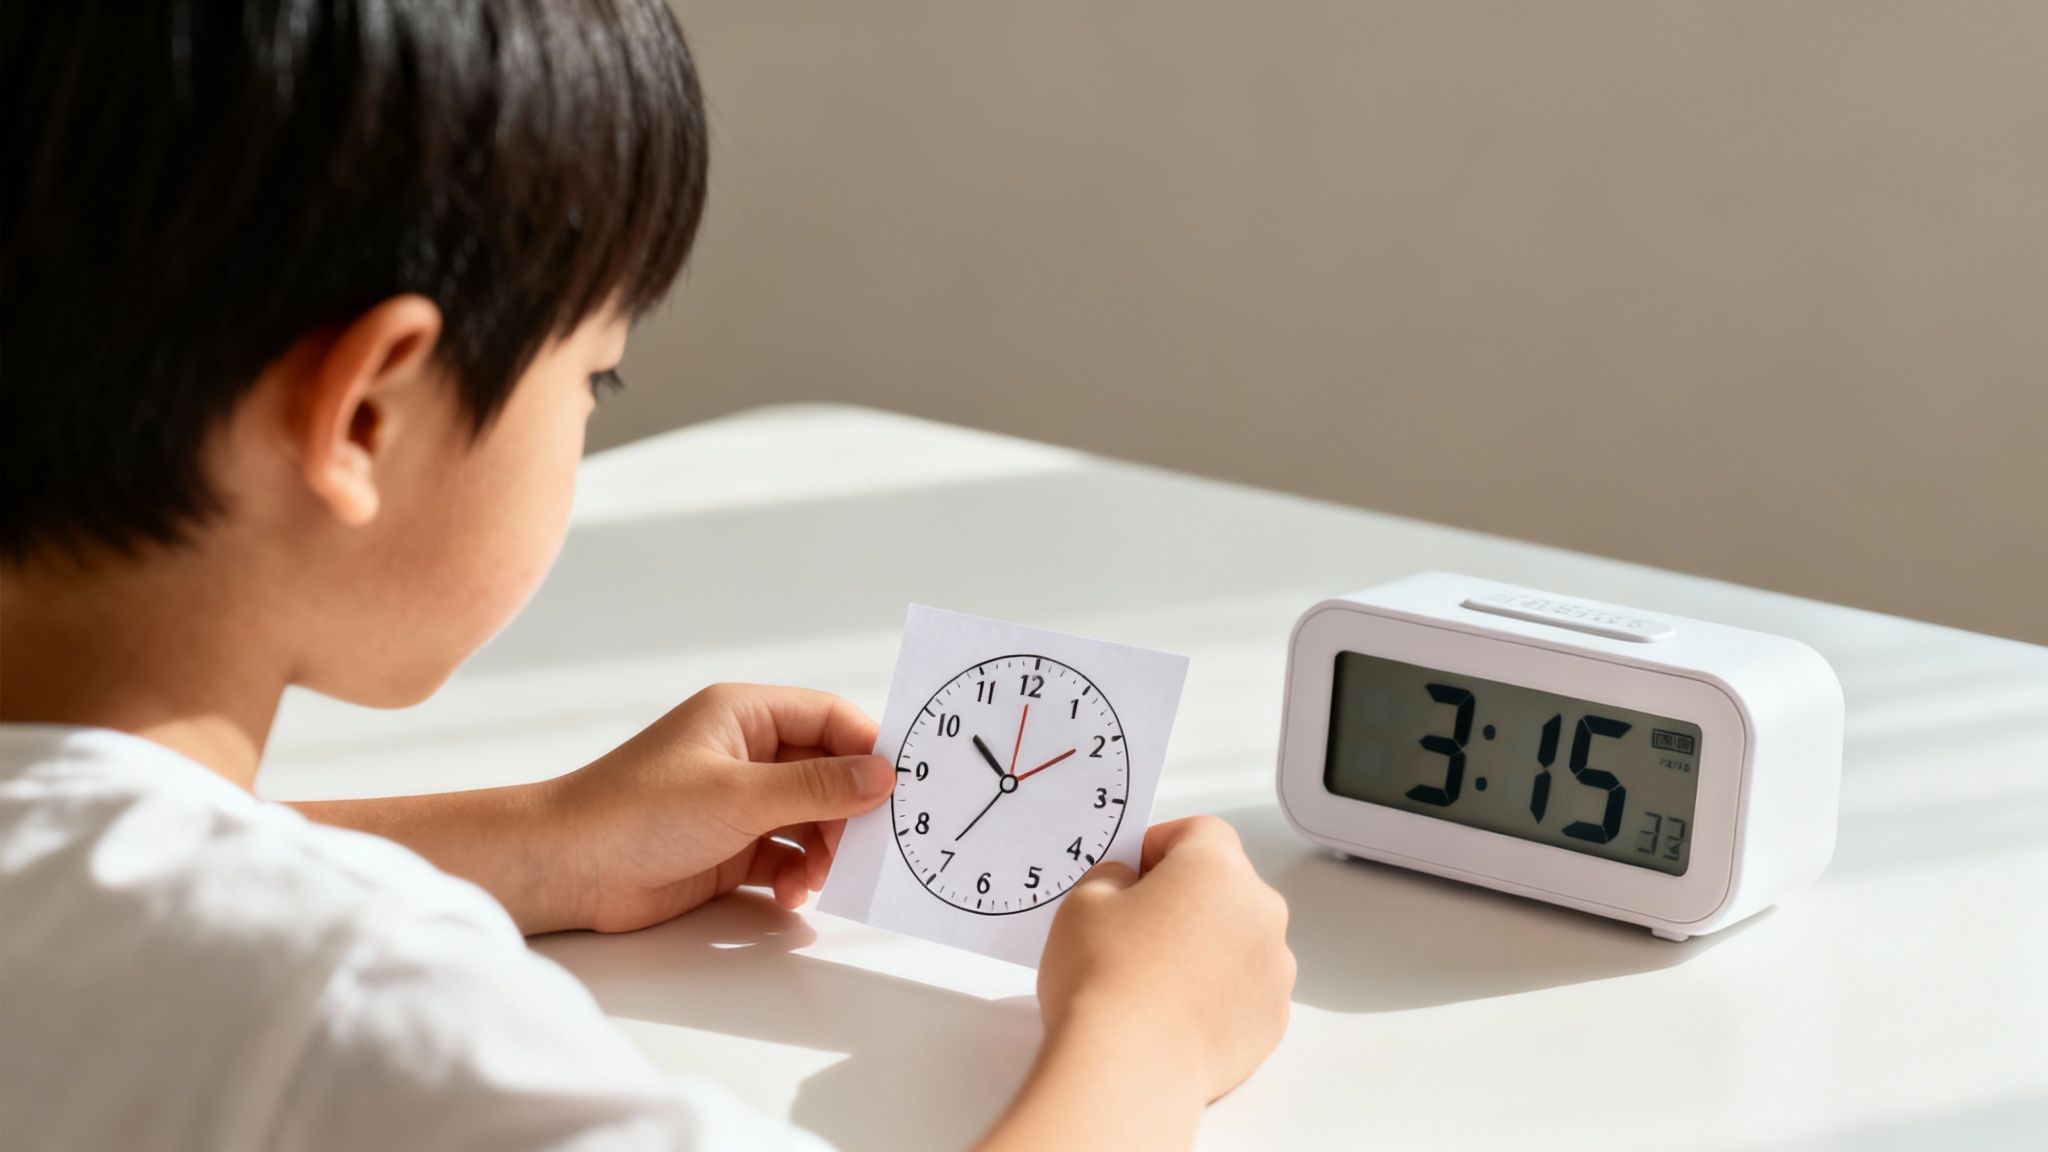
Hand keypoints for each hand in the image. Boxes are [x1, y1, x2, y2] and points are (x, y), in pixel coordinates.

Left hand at [540, 683, 893, 932]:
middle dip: (849, 812)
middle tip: (865, 848)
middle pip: (828, 772)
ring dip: (825, 850)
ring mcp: (739, 801)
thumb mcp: (738, 796)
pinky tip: (788, 893)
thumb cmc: (636, 812)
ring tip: (816, 879)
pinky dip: (797, 874)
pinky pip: (786, 854)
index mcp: (746, 715)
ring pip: (811, 818)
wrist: (567, 869)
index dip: (868, 749)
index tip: (901, 787)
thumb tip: (882, 776)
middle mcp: (747, 752)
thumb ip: (815, 788)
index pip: (830, 718)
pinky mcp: (729, 845)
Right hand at [1040, 816, 1293, 1100]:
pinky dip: (1217, 993)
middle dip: (1184, 899)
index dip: (1160, 846)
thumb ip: (1113, 875)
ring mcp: (1273, 969)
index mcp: (1217, 868)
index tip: (1133, 871)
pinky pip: (1245, 989)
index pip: (1198, 832)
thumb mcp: (1083, 900)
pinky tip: (1172, 1011)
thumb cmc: (1104, 982)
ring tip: (1151, 977)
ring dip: (1204, 946)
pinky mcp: (1272, 1019)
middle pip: (1223, 886)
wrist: (1126, 1069)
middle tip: (1133, 927)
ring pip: (1237, 940)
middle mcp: (1259, 912)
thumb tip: (1128, 882)